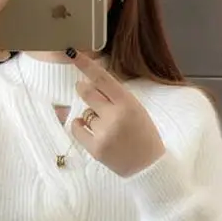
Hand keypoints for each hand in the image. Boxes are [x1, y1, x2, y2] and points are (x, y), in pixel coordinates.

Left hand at [69, 52, 165, 177]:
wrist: (148, 166)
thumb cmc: (143, 135)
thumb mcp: (136, 109)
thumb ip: (116, 97)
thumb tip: (90, 83)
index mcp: (128, 103)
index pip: (103, 79)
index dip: (86, 65)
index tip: (73, 54)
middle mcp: (114, 116)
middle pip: (87, 93)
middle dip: (82, 88)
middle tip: (82, 88)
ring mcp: (104, 133)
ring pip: (85, 113)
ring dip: (90, 115)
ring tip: (106, 127)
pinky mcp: (95, 149)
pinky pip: (76, 129)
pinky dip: (78, 125)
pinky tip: (87, 128)